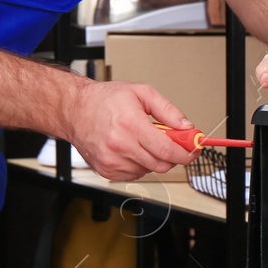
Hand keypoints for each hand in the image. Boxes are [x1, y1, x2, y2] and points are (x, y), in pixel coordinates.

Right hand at [60, 80, 195, 181]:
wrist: (74, 110)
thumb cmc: (104, 100)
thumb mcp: (141, 93)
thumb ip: (168, 111)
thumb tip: (186, 126)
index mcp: (130, 125)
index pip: (166, 150)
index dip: (185, 153)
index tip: (193, 150)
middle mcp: (120, 146)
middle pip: (161, 164)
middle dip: (173, 156)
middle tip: (173, 143)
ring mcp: (112, 162)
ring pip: (149, 170)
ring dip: (154, 158)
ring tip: (143, 139)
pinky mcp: (107, 171)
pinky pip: (135, 174)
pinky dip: (140, 163)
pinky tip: (132, 148)